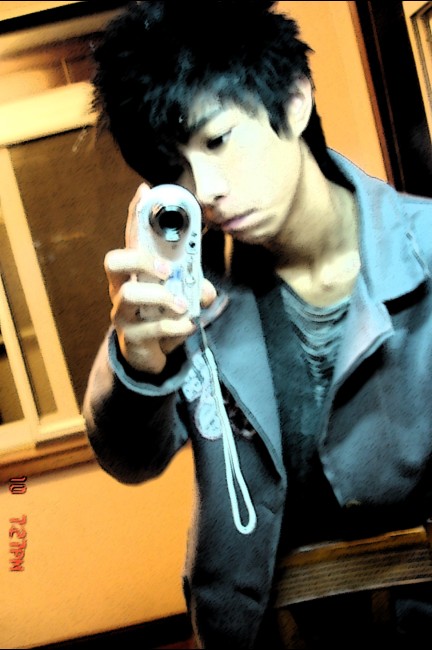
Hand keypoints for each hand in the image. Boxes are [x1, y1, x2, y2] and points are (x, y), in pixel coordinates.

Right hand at [104, 183, 216, 373]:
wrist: (149, 354)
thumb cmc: (162, 315)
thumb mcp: (182, 297)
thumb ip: (197, 289)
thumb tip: (207, 291)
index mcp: (135, 272)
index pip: (131, 238)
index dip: (135, 214)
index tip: (145, 191)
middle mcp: (122, 288)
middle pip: (114, 261)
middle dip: (140, 259)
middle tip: (167, 270)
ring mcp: (122, 313)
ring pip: (128, 294)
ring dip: (161, 297)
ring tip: (184, 306)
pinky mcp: (131, 337)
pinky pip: (150, 328)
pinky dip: (174, 326)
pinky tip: (187, 325)